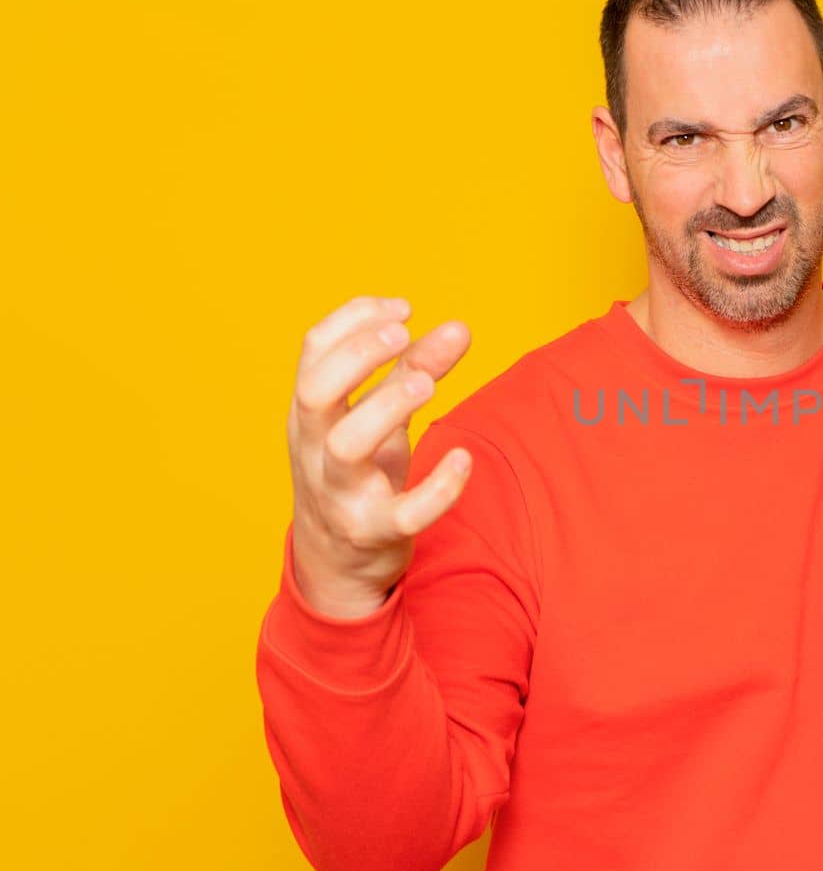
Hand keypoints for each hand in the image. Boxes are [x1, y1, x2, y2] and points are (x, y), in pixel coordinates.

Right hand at [285, 295, 472, 617]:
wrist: (336, 562)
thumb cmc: (358, 471)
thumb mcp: (380, 417)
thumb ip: (416, 370)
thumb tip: (459, 328)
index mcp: (310, 411)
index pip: (313, 350)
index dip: (355, 318)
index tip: (404, 309)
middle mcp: (314, 448)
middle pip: (315, 392)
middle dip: (359, 356)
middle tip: (404, 335)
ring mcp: (340, 492)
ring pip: (345, 446)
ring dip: (388, 406)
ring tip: (428, 384)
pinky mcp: (374, 531)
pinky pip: (403, 513)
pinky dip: (437, 488)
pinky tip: (464, 459)